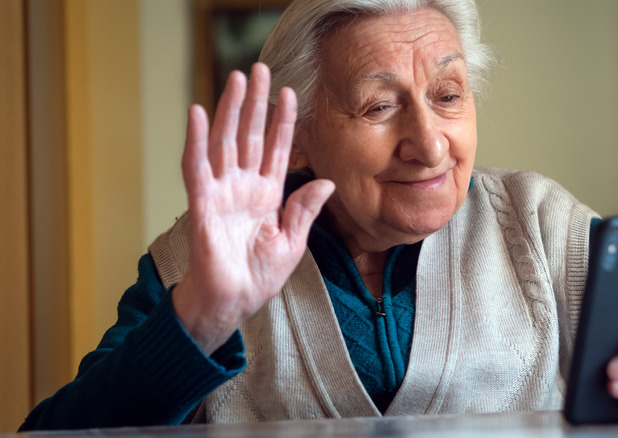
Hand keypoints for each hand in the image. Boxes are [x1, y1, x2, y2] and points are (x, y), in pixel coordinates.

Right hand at [172, 63, 333, 354]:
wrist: (235, 301)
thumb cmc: (260, 275)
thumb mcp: (293, 241)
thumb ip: (305, 210)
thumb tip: (328, 182)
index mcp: (267, 195)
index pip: (276, 149)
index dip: (282, 122)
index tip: (290, 94)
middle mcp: (243, 187)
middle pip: (249, 135)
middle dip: (255, 103)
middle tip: (260, 69)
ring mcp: (221, 192)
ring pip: (225, 142)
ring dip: (230, 110)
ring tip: (238, 78)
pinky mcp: (201, 203)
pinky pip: (196, 166)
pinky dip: (197, 140)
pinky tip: (200, 113)